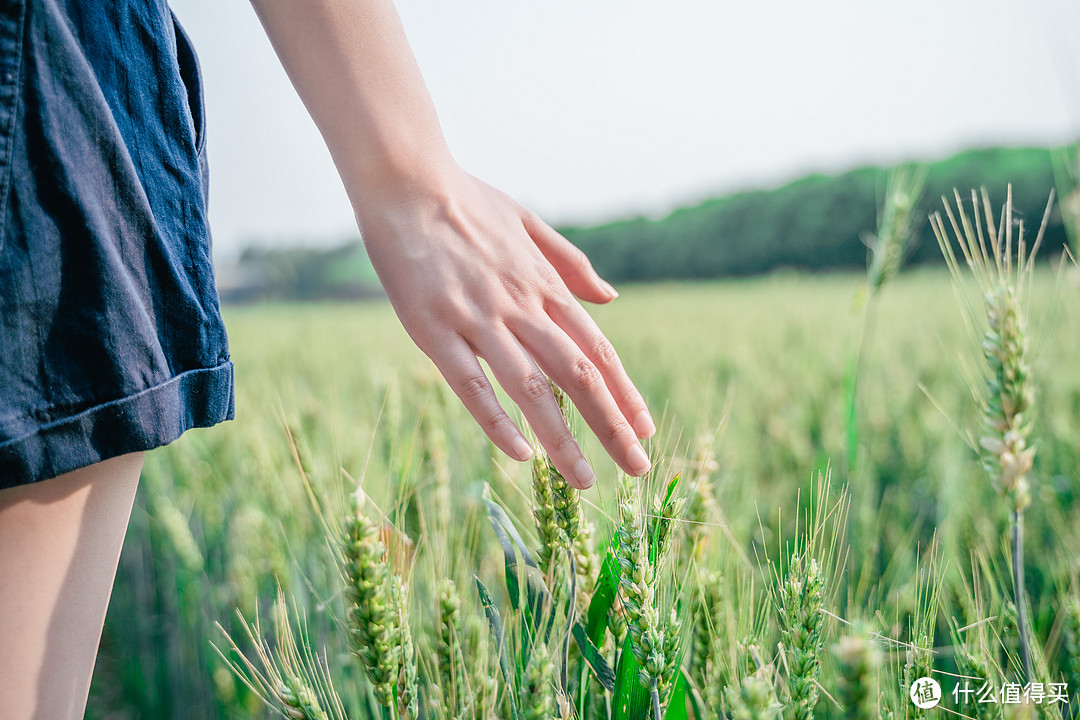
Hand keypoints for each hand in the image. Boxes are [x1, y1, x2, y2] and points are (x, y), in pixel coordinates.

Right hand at [354, 161, 654, 488]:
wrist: (407, 180)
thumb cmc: (467, 202)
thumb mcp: (529, 222)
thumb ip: (571, 262)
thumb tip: (610, 296)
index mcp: (543, 285)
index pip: (596, 349)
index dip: (625, 392)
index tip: (645, 429)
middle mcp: (520, 306)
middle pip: (578, 375)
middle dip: (612, 425)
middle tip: (637, 467)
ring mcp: (478, 318)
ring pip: (531, 388)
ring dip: (563, 437)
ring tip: (586, 480)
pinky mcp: (434, 329)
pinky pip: (470, 383)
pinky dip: (497, 420)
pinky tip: (519, 454)